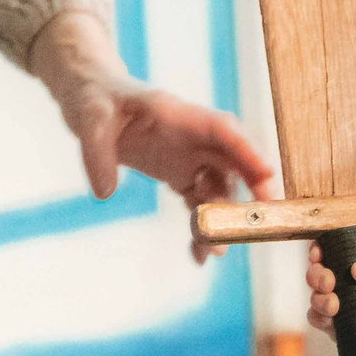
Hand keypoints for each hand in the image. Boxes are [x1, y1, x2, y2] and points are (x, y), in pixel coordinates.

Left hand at [27, 10, 273, 260]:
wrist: (92, 100)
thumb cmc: (95, 100)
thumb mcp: (89, 120)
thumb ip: (97, 154)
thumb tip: (104, 192)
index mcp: (177, 114)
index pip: (222, 129)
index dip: (247, 150)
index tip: (267, 174)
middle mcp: (192, 136)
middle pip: (233, 161)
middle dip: (251, 189)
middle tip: (262, 220)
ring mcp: (188, 156)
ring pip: (218, 188)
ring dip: (221, 220)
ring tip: (214, 252)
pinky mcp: (179, 173)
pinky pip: (199, 203)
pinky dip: (202, 228)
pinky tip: (200, 255)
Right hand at [306, 246, 355, 355]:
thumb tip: (354, 270)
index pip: (332, 247)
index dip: (320, 247)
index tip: (318, 253)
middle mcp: (345, 281)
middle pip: (316, 270)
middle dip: (316, 274)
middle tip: (328, 282)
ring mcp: (338, 303)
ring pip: (313, 294)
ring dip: (317, 298)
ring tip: (334, 305)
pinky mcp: (333, 325)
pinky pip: (315, 317)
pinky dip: (318, 317)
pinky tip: (331, 319)